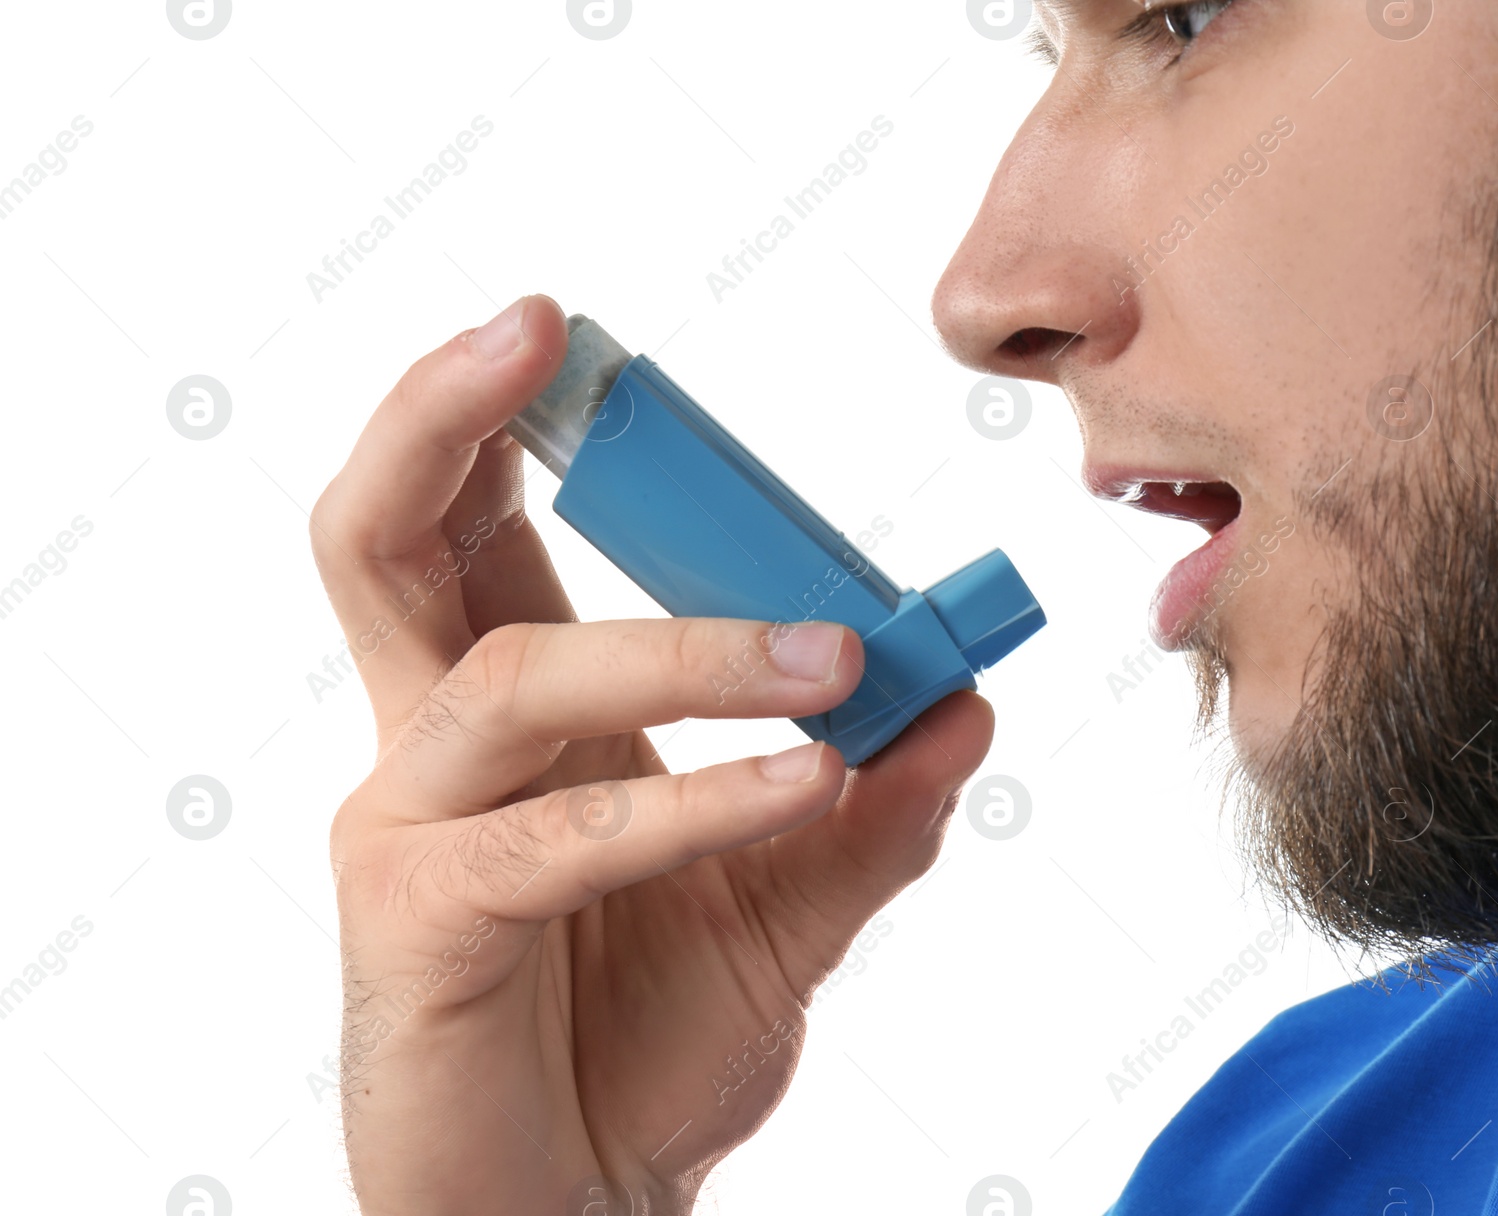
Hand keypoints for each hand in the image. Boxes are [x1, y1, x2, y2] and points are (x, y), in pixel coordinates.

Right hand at [310, 294, 994, 1214]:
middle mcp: (438, 747)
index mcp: (514, 714)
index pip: (475, 526)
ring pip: (513, 675)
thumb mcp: (792, 902)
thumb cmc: (649, 1047)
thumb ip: (873, 804)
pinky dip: (696, 799)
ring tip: (832, 657)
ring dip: (683, 646)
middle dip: (440, 417)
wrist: (586, 1209)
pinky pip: (562, 836)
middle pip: (383, 540)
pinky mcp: (419, 926)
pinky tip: (807, 784)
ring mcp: (412, 831)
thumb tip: (963, 698)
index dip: (500, 419)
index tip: (575, 335)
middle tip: (539, 328)